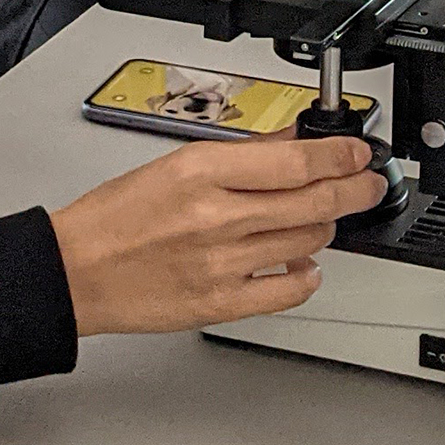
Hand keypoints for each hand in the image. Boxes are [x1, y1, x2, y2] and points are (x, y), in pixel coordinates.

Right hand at [50, 136, 386, 335]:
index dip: (339, 156)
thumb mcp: (174, 163)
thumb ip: (239, 154)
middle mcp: (216, 218)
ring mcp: (221, 264)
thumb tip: (288, 140)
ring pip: (307, 242)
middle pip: (313, 202)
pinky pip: (285, 291)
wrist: (76, 270)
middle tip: (367, 183)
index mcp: (201, 172)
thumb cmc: (115, 216)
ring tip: (321, 218)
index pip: (294, 161)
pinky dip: (305, 276)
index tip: (357, 153)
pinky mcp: (220, 304)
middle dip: (354, 189)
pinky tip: (304, 264)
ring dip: (325, 227)